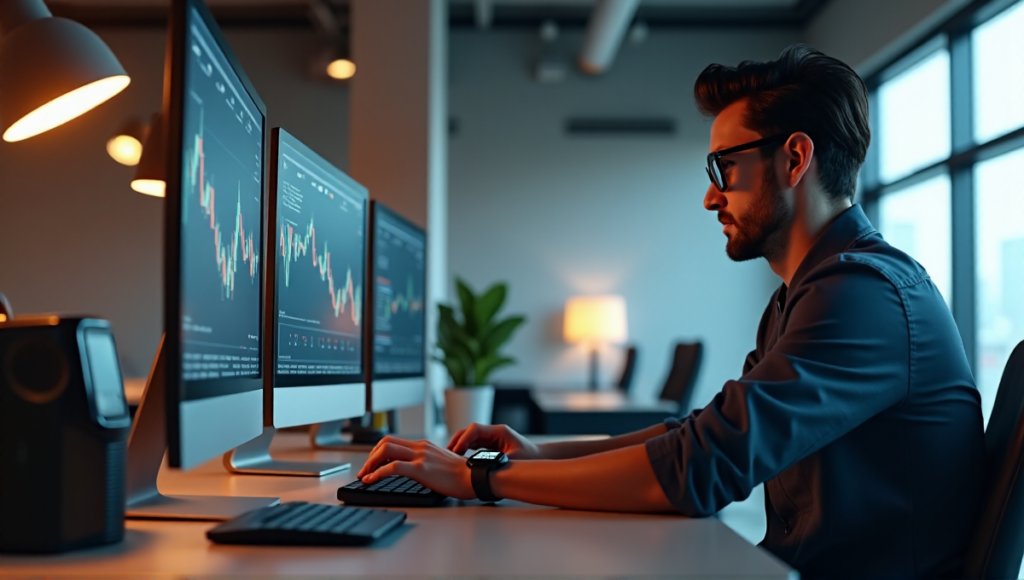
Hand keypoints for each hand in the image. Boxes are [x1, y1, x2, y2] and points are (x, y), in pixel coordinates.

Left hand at [356, 436, 475, 499]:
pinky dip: (377, 473)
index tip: (371, 465)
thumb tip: (413, 470)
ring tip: (365, 475)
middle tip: (364, 470)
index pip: (393, 441)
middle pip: (385, 442)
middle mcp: (420, 447)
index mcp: (424, 445)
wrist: (474, 477)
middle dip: (370, 456)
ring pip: (385, 450)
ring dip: (370, 463)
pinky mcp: (421, 469)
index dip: (377, 452)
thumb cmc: (462, 475)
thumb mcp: (440, 462)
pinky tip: (371, 480)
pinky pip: (392, 467)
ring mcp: (420, 456)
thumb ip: (426, 462)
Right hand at [447, 423, 540, 459]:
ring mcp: (491, 439)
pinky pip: (473, 446)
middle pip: (469, 432)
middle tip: (447, 455)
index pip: (475, 429)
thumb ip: (496, 462)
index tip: (456, 451)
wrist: (540, 458)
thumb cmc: (530, 458)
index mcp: (499, 431)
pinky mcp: (490, 447)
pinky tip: (458, 461)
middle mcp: (493, 433)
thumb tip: (479, 468)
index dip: (464, 439)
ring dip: (459, 447)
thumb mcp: (514, 461)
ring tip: (449, 459)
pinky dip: (464, 452)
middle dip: (457, 441)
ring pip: (469, 439)